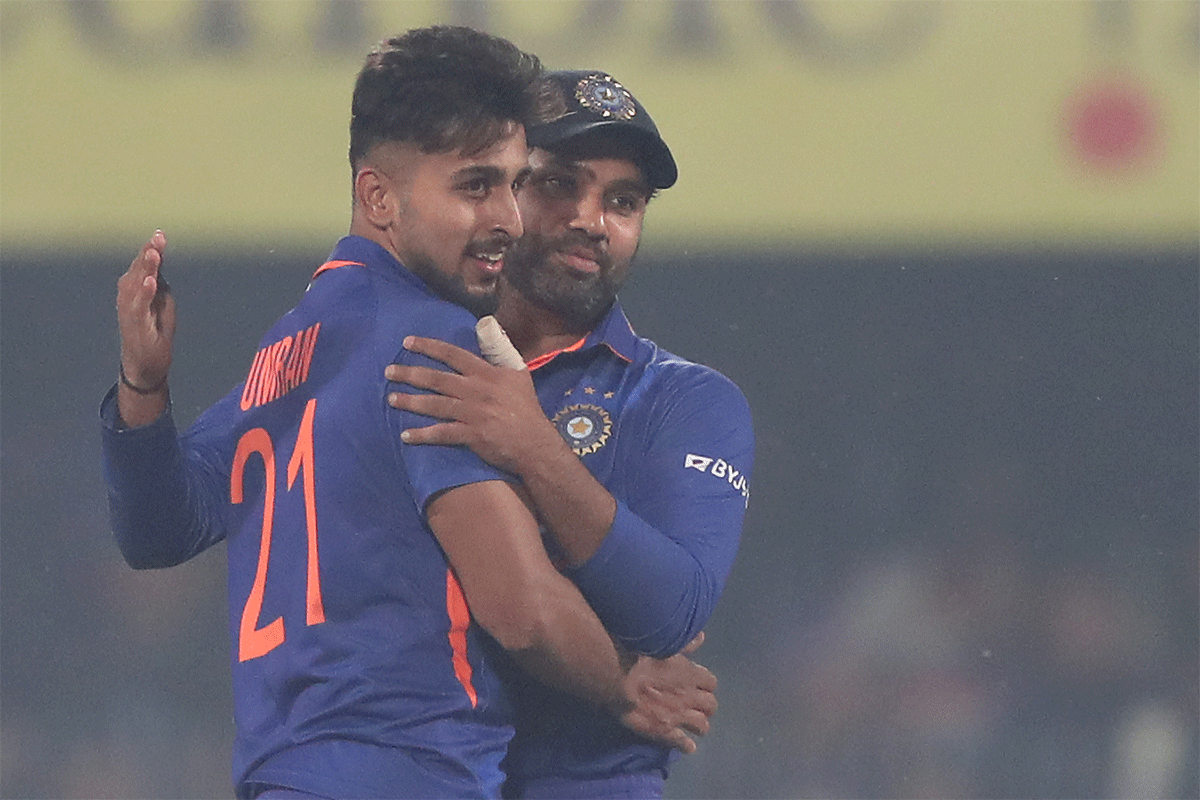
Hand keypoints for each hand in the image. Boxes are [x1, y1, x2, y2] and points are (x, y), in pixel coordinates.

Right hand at [117, 230, 174, 389]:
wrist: (146, 364)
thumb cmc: (154, 330)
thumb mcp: (162, 301)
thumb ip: (159, 280)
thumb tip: (158, 257)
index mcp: (138, 289)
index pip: (145, 265)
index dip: (151, 249)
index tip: (160, 234)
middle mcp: (130, 296)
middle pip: (139, 270)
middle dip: (148, 253)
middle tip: (158, 238)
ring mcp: (131, 310)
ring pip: (137, 285)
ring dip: (145, 268)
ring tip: (153, 253)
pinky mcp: (135, 326)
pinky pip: (139, 307)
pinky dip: (145, 294)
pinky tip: (151, 282)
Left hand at [384, 336, 559, 473]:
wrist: (535, 442)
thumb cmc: (526, 408)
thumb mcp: (518, 373)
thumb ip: (500, 351)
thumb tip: (487, 326)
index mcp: (486, 373)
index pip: (452, 354)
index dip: (428, 347)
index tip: (407, 342)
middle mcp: (477, 390)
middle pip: (437, 379)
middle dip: (410, 374)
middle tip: (388, 371)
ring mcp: (474, 413)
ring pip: (435, 404)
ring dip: (410, 402)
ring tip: (391, 399)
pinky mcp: (472, 435)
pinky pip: (442, 433)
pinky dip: (423, 435)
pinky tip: (405, 435)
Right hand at [618, 633, 716, 753]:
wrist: (619, 676)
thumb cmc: (639, 654)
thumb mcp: (664, 644)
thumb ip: (685, 644)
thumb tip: (701, 638)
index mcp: (691, 674)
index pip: (711, 683)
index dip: (705, 685)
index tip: (699, 685)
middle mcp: (690, 696)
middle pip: (711, 705)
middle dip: (706, 706)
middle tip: (698, 706)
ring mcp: (679, 715)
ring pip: (702, 726)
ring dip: (700, 725)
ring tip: (695, 725)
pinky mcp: (664, 730)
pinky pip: (682, 742)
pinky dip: (686, 745)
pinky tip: (688, 746)